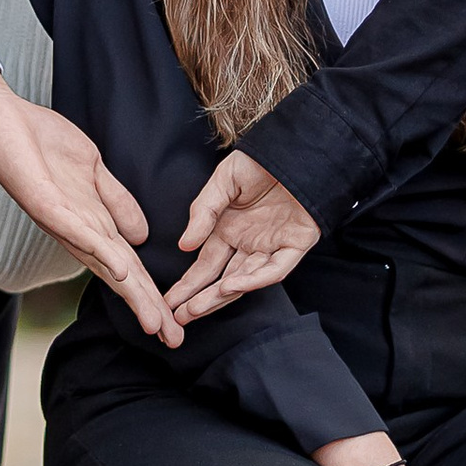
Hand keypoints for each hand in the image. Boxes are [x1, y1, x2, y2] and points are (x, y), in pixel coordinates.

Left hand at [0, 68, 171, 344]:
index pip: (127, 265)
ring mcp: (60, 219)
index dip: (151, 294)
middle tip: (174, 339)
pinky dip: (101, 251)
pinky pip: (76, 230)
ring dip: (130, 291)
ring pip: (102, 262)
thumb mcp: (93, 170)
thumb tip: (144, 235)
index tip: (174, 324)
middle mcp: (75, 230)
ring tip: (154, 319)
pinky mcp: (44, 203)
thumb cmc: (42, 141)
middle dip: (147, 306)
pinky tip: (124, 269)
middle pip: (119, 275)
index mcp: (89, 223)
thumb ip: (117, 202)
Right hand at [171, 149, 319, 317]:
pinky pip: (275, 268)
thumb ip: (204, 211)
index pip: (205, 265)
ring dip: (221, 295)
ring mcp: (272, 246)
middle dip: (201, 299)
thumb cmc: (260, 161)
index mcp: (229, 230)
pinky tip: (232, 285)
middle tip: (179, 317)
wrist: (296, 148)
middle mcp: (249, 244)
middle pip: (222, 278)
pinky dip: (256, 279)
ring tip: (197, 308)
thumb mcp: (223, 181)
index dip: (188, 284)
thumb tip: (185, 244)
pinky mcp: (295, 245)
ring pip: (245, 279)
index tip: (169, 301)